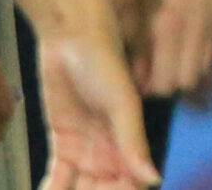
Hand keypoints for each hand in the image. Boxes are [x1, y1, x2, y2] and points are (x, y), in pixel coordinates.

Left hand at [32, 22, 159, 188]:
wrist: (71, 37)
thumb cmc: (104, 63)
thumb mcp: (123, 102)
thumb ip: (134, 142)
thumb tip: (154, 179)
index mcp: (129, 145)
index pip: (130, 185)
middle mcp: (110, 153)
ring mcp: (86, 151)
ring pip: (79, 188)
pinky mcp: (63, 144)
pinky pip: (58, 178)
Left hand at [139, 0, 211, 98]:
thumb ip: (133, 35)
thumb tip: (134, 69)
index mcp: (166, 27)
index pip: (159, 83)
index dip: (143, 86)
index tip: (133, 75)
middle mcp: (192, 33)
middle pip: (179, 84)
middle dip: (162, 83)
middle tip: (147, 69)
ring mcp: (210, 27)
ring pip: (198, 73)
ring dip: (180, 72)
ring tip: (165, 59)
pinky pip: (211, 55)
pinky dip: (196, 59)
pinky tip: (183, 45)